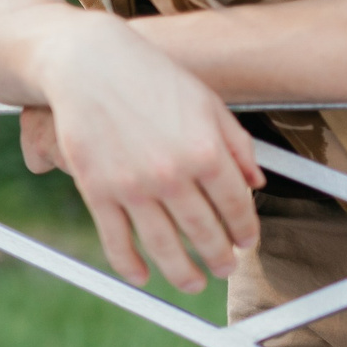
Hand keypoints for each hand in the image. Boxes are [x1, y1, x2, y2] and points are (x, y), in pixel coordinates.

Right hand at [26, 17, 261, 292]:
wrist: (88, 64)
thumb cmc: (149, 78)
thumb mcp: (205, 102)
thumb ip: (236, 143)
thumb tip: (258, 183)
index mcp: (206, 150)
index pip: (237, 206)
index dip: (245, 229)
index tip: (246, 242)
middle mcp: (173, 174)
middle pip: (205, 232)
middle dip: (220, 257)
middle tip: (225, 267)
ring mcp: (133, 187)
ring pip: (164, 247)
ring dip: (183, 273)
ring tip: (194, 283)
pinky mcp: (97, 191)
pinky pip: (116, 240)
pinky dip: (129, 265)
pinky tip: (141, 277)